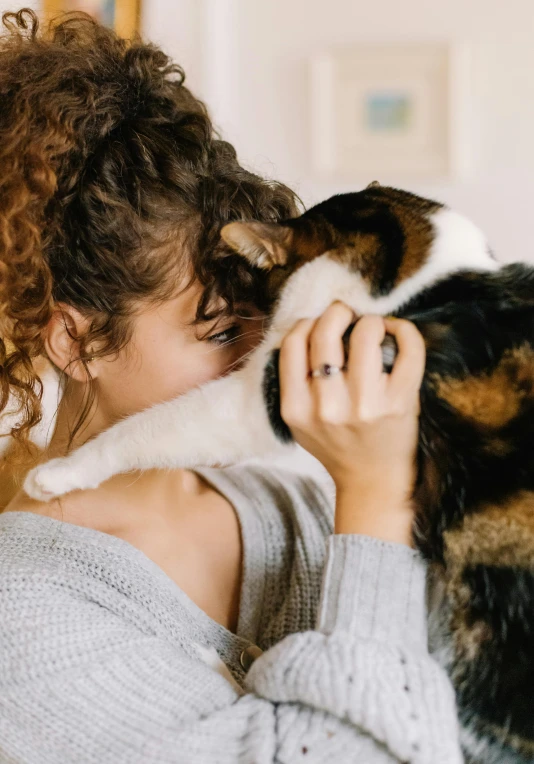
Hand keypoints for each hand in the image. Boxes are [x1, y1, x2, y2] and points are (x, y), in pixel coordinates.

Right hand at [278, 303, 424, 544]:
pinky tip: (398, 333)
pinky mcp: (399, 403)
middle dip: (338, 312)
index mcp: (296, 408)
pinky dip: (404, 331)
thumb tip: (311, 325)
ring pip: (365, 333)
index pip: (293, 343)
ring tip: (373, 328)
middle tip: (347, 314)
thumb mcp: (300, 421)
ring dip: (370, 321)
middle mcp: (327, 406)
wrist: (372, 481)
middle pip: (325, 332)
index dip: (307, 322)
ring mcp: (365, 405)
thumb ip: (296, 382)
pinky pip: (408, 349)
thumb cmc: (337, 444)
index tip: (320, 324)